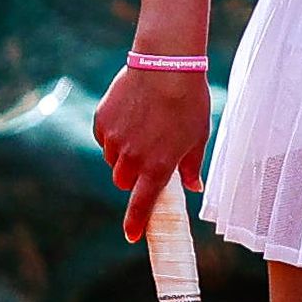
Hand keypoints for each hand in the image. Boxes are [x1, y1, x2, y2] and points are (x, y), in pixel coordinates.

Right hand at [92, 63, 210, 242]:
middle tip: (149, 159)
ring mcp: (114, 140)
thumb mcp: (198, 137)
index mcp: (158, 167)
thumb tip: (194, 187)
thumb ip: (191, 166)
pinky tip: (131, 115)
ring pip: (113, 159)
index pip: (141, 205)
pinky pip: (105, 138)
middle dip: (133, 178)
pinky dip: (114, 134)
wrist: (166, 65)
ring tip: (144, 128)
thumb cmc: (189, 102)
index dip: (135, 223)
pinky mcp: (102, 121)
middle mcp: (132, 158)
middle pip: (123, 182)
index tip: (132, 236)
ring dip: (124, 154)